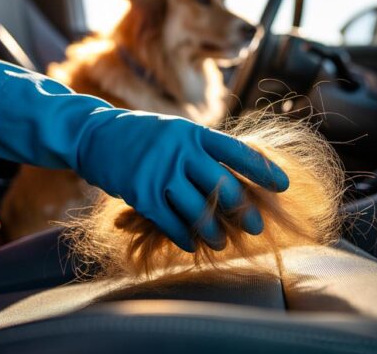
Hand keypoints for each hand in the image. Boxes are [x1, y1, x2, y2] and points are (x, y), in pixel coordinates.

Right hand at [74, 110, 288, 250]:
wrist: (92, 132)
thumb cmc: (142, 135)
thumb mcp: (175, 130)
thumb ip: (201, 149)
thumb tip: (238, 178)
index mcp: (193, 132)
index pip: (236, 151)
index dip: (262, 170)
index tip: (283, 185)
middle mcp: (179, 150)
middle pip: (222, 186)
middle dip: (242, 211)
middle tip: (254, 227)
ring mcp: (158, 171)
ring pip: (198, 210)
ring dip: (214, 231)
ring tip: (223, 242)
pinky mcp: (139, 193)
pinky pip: (170, 223)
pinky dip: (184, 237)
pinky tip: (192, 245)